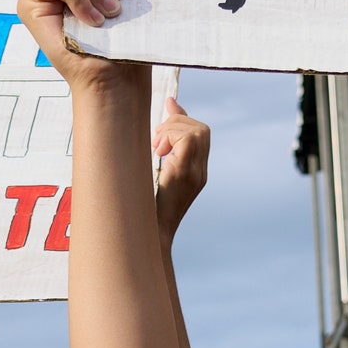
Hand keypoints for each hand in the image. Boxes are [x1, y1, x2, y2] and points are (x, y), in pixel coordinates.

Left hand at [154, 96, 211, 240]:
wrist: (149, 235)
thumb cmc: (144, 206)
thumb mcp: (153, 173)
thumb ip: (159, 151)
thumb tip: (155, 126)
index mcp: (195, 172)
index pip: (201, 133)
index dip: (183, 118)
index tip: (165, 112)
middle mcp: (200, 172)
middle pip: (202, 129)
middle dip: (178, 121)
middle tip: (157, 139)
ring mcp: (196, 174)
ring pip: (196, 131)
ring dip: (172, 130)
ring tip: (156, 147)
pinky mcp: (185, 175)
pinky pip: (187, 140)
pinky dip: (171, 137)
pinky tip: (158, 152)